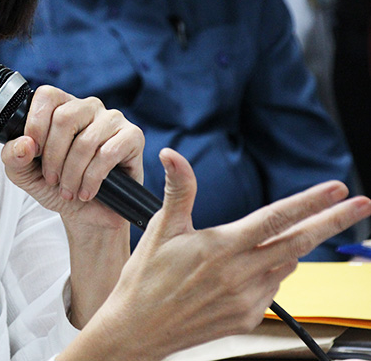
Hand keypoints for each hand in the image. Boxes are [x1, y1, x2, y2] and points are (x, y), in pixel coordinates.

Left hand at [0, 85, 144, 228]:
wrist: (85, 214)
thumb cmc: (55, 186)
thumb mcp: (23, 173)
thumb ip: (13, 156)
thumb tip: (24, 143)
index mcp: (61, 106)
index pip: (47, 95)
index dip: (36, 124)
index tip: (33, 152)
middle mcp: (87, 107)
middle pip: (65, 117)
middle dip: (53, 156)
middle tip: (52, 179)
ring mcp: (112, 119)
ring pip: (86, 140)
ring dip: (72, 173)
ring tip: (69, 190)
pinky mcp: (132, 137)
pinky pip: (108, 153)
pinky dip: (92, 178)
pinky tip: (87, 191)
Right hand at [82, 148, 370, 359]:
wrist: (137, 328)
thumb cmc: (144, 278)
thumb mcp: (161, 228)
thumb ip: (179, 190)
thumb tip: (173, 156)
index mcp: (221, 246)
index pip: (276, 217)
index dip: (310, 201)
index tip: (337, 189)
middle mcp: (239, 273)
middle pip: (299, 242)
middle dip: (332, 222)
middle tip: (360, 206)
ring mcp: (246, 298)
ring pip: (285, 265)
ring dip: (288, 248)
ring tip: (267, 243)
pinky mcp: (246, 318)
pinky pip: (271, 289)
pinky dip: (269, 274)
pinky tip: (245, 271)